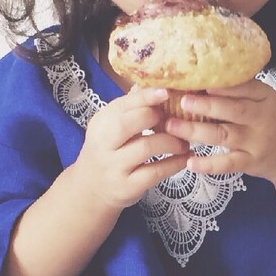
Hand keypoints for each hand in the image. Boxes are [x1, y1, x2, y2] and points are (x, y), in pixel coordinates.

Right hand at [72, 86, 190, 211]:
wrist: (90, 190)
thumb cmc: (108, 151)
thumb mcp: (111, 128)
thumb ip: (130, 109)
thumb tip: (158, 85)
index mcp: (101, 123)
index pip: (123, 104)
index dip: (146, 96)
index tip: (167, 92)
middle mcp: (103, 143)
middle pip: (129, 123)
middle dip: (155, 117)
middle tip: (173, 121)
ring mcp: (114, 166)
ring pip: (146, 147)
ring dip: (171, 142)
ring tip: (184, 142)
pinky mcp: (127, 186)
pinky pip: (155, 172)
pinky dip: (174, 163)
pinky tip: (185, 158)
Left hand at [165, 81, 275, 184]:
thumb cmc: (274, 122)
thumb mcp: (265, 101)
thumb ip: (241, 91)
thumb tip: (200, 78)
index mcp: (265, 97)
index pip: (243, 86)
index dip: (219, 83)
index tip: (195, 78)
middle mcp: (262, 118)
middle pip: (232, 109)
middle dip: (205, 104)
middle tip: (180, 99)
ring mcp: (257, 142)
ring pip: (224, 135)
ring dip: (196, 131)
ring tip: (172, 126)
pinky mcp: (251, 162)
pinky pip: (228, 163)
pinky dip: (209, 164)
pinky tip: (190, 162)